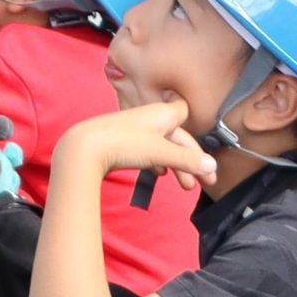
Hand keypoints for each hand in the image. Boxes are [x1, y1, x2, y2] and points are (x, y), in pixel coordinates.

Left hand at [58, 100, 218, 192]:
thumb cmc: (125, 143)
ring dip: (177, 165)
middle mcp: (149, 119)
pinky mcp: (123, 142)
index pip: (182, 110)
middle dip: (193, 159)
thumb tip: (212, 166)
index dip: (193, 118)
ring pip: (164, 147)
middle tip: (205, 183)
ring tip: (185, 186)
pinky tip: (159, 174)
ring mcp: (135, 130)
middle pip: (178, 136)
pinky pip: (148, 151)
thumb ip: (187, 159)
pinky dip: (158, 162)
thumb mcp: (161, 152)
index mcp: (161, 114)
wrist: (84, 147)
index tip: (204, 132)